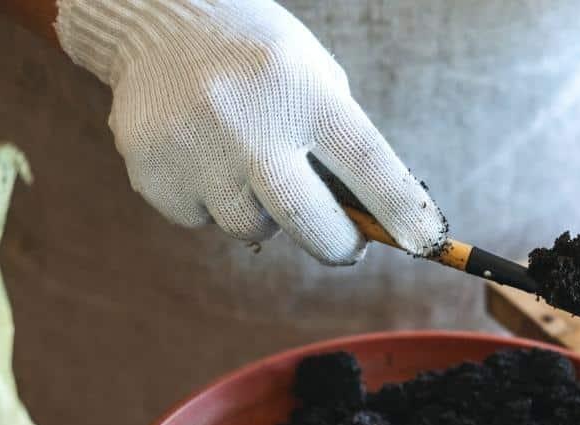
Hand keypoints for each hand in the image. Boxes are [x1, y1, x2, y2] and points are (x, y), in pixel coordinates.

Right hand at [54, 0, 446, 263]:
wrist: (159, 22)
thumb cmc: (261, 63)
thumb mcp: (314, 79)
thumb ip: (343, 146)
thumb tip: (372, 225)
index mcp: (303, 91)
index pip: (368, 164)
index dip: (403, 210)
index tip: (427, 242)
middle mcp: (248, 122)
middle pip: (310, 221)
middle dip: (340, 246)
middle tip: (350, 246)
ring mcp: (196, 151)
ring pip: (252, 228)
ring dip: (265, 214)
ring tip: (248, 165)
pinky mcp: (152, 174)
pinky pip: (202, 220)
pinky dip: (212, 203)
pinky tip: (202, 157)